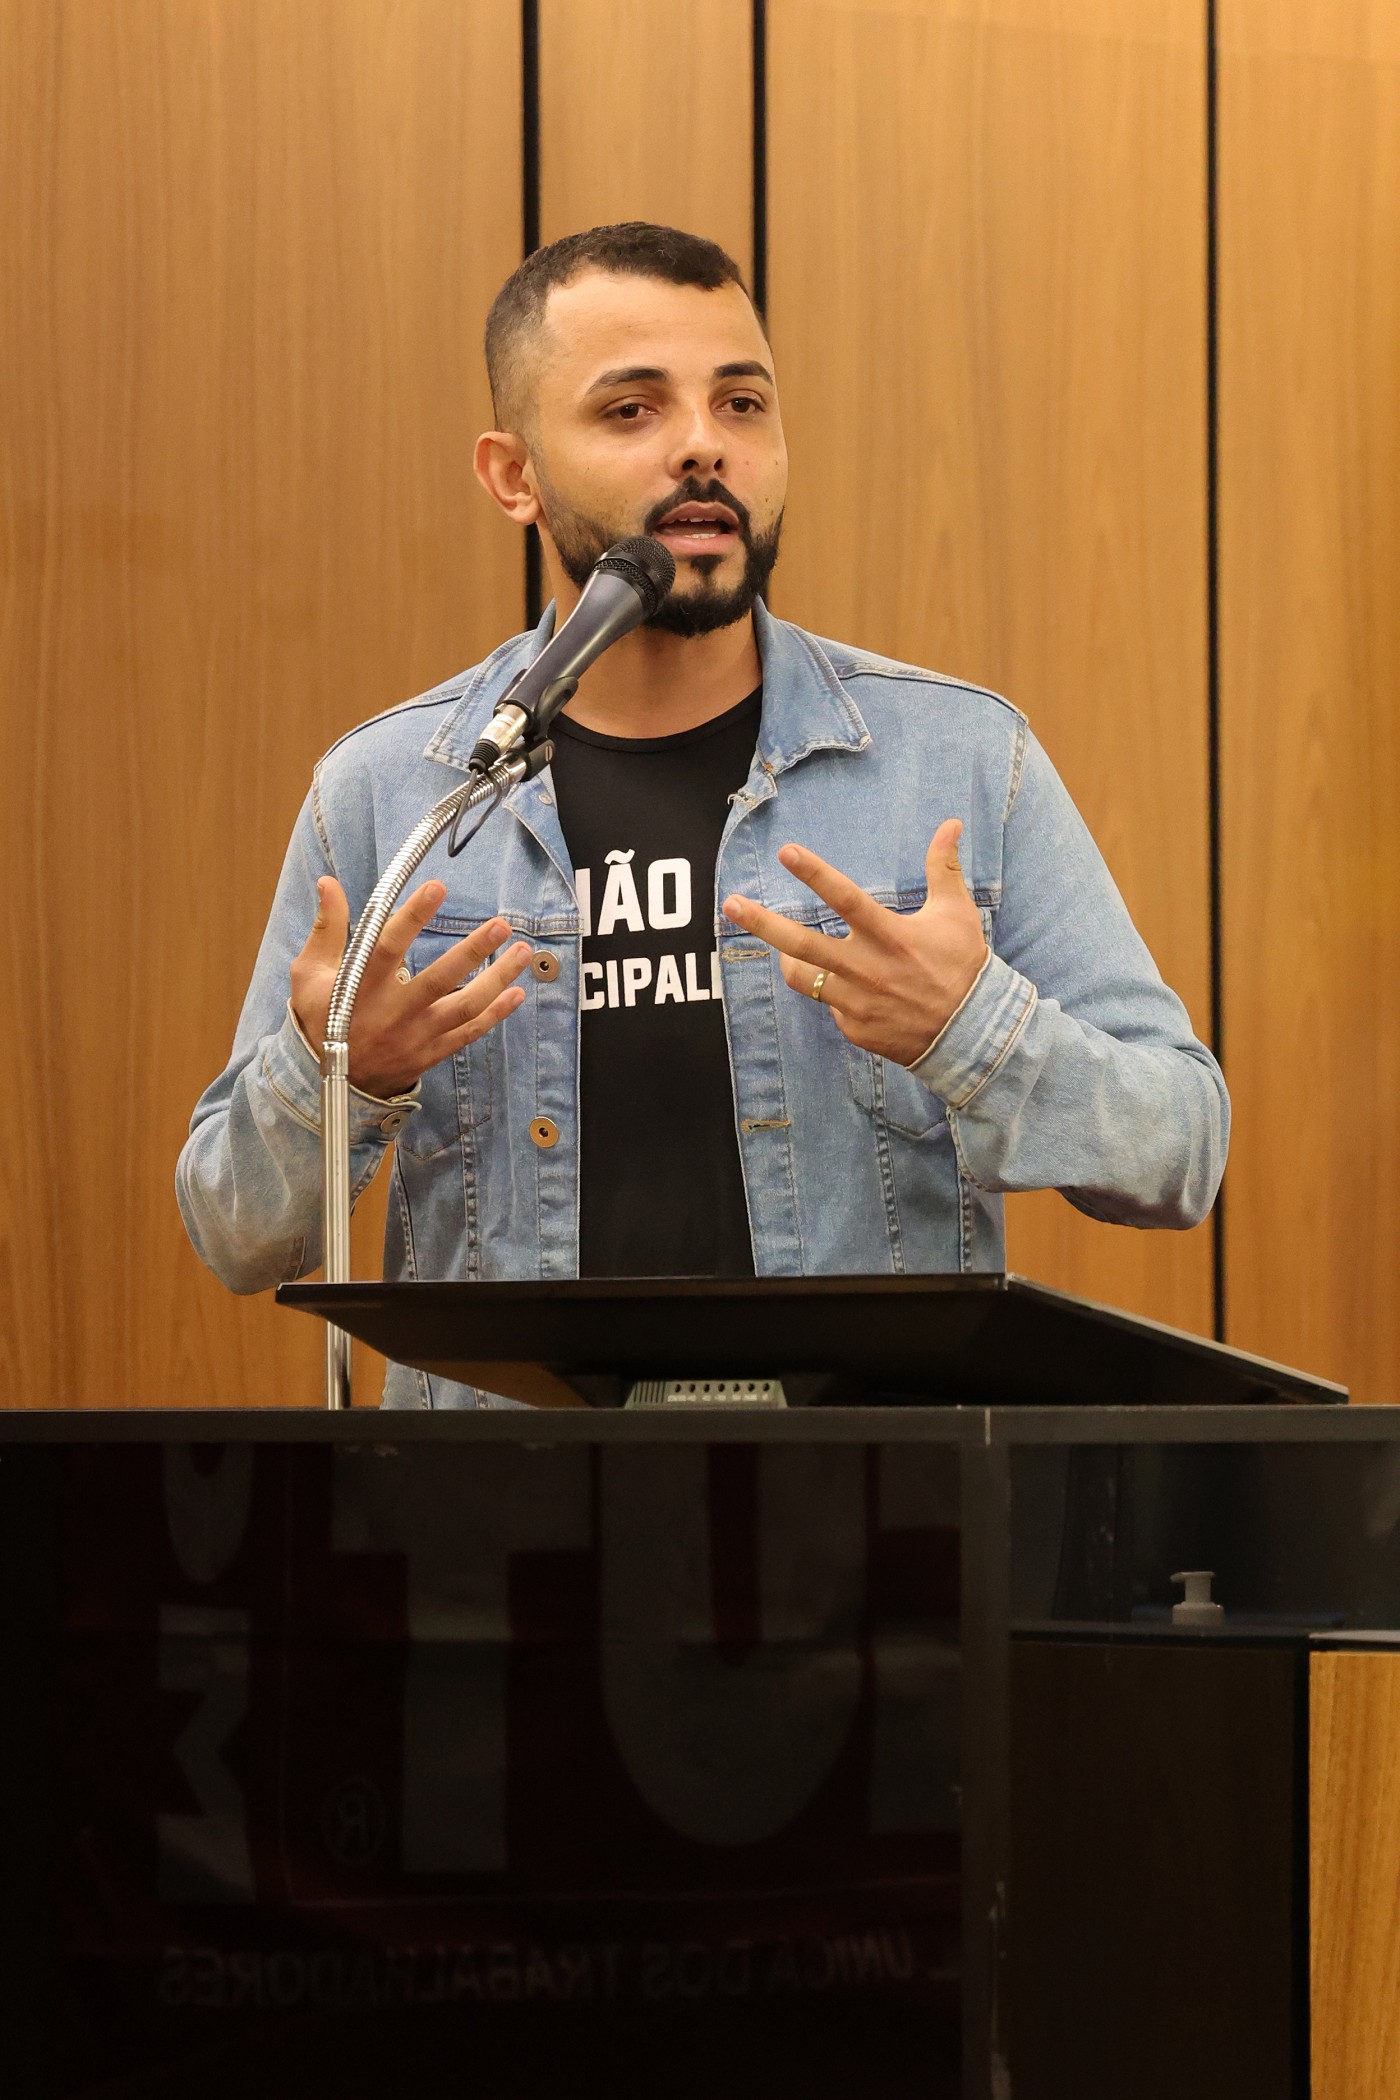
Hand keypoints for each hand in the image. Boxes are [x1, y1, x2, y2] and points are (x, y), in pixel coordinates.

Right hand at [290, 877, 532, 1097]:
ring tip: (522, 952)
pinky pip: (469, 1032)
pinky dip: (496, 1014)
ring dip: (497, 979)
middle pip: (439, 979)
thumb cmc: (321, 1018)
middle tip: (501, 925)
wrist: (331, 1081)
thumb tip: (328, 883)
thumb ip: (327, 928)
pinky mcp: (431, 1052)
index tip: (437, 888)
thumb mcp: (310, 974)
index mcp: (360, 987)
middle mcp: (393, 1011)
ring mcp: (416, 1035)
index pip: (388, 946)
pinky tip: (517, 993)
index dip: (412, 917)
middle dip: (473, 951)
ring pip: (464, 1006)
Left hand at [721, 819, 988, 1067]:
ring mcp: (856, 1002)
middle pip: (801, 944)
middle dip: (761, 923)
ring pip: (802, 977)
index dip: (814, 873)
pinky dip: (833, 991)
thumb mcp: (957, 913)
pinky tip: (853, 989)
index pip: (844, 898)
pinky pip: (829, 1003)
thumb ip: (943, 868)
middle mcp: (867, 969)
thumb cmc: (963, 966)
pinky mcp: (853, 1027)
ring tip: (783, 950)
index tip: (785, 852)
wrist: (972, 1033)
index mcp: (890, 935)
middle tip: (730, 904)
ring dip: (787, 959)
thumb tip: (950, 823)